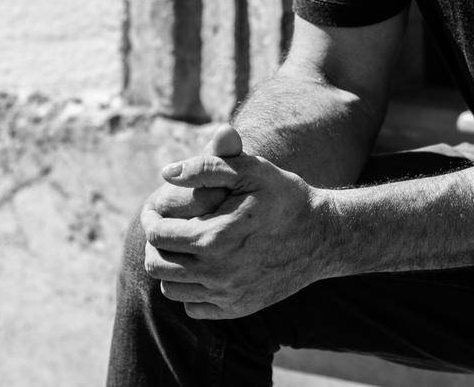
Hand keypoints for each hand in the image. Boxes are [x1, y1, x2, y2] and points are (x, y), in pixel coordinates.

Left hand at [141, 122, 329, 319]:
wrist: (323, 236)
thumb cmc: (284, 196)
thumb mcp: (250, 169)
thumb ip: (206, 166)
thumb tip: (166, 173)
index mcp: (214, 238)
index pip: (157, 234)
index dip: (150, 218)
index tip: (154, 207)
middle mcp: (217, 273)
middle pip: (157, 265)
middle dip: (154, 243)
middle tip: (163, 227)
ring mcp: (228, 295)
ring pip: (170, 289)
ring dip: (169, 266)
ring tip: (181, 245)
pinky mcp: (237, 308)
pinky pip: (193, 307)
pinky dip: (189, 289)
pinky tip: (202, 266)